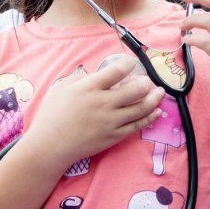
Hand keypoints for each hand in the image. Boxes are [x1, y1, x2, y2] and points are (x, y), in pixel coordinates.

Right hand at [24, 56, 163, 165]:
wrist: (50, 146)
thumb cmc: (52, 115)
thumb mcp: (62, 88)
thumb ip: (82, 78)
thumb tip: (99, 73)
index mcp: (89, 88)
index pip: (116, 71)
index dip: (128, 64)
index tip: (131, 63)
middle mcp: (103, 103)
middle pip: (136, 89)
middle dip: (146, 82)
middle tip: (148, 80)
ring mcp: (110, 121)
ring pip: (141, 108)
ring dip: (154, 98)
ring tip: (159, 92)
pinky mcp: (114, 136)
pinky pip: (137, 125)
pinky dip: (150, 117)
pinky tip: (156, 112)